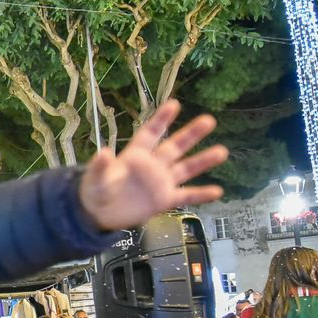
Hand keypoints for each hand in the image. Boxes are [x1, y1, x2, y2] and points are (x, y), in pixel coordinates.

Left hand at [77, 100, 227, 231]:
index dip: (161, 119)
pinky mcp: (165, 200)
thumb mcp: (96, 179)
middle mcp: (153, 165)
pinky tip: (218, 191)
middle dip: (191, 134)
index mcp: (136, 155)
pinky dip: (201, 194)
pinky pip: (186, 196)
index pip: (151, 133)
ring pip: (186, 169)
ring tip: (222, 151)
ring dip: (203, 161)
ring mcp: (161, 182)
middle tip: (209, 120)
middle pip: (175, 146)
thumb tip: (103, 152)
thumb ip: (101, 167)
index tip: (174, 104)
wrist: (99, 214)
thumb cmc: (96, 190)